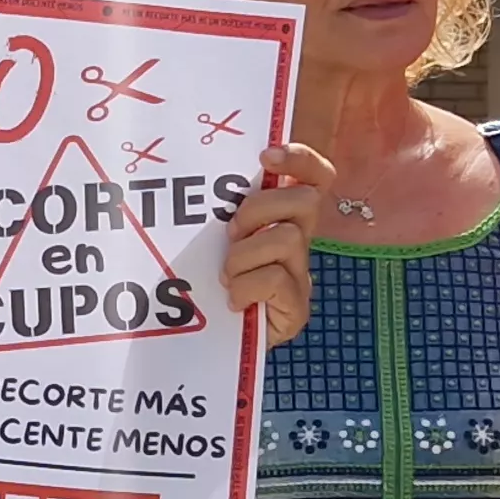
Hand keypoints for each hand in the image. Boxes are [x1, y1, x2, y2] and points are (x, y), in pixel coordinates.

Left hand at [221, 143, 329, 345]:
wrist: (209, 343)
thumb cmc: (206, 284)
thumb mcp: (210, 238)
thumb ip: (216, 209)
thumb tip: (182, 177)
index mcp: (283, 220)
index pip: (317, 178)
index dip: (301, 160)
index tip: (266, 156)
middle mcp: (300, 243)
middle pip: (306, 201)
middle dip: (260, 208)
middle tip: (231, 233)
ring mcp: (301, 276)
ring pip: (287, 239)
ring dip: (245, 254)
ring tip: (227, 275)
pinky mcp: (296, 308)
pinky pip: (277, 278)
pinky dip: (247, 286)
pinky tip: (233, 300)